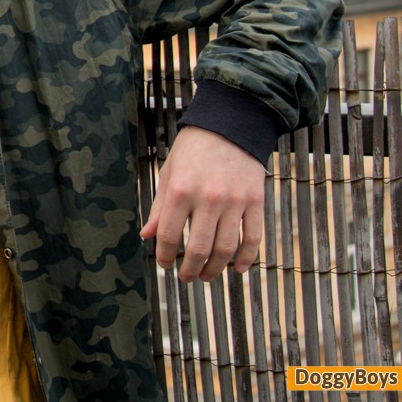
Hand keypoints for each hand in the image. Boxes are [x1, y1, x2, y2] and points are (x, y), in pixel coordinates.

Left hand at [139, 126, 264, 281]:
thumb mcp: (169, 172)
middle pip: (199, 248)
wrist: (230, 123)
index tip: (165, 264)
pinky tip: (238, 269)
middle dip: (190, 269)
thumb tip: (146, 236)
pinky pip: (253, 237)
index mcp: (181, 190)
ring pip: (226, 248)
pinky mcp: (256, 201)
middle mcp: (208, 198)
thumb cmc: (194, 148)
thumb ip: (160, 207)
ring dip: (215, 268)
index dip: (165, 255)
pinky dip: (247, 258)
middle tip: (187, 277)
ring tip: (207, 276)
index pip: (169, 235)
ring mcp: (234, 201)